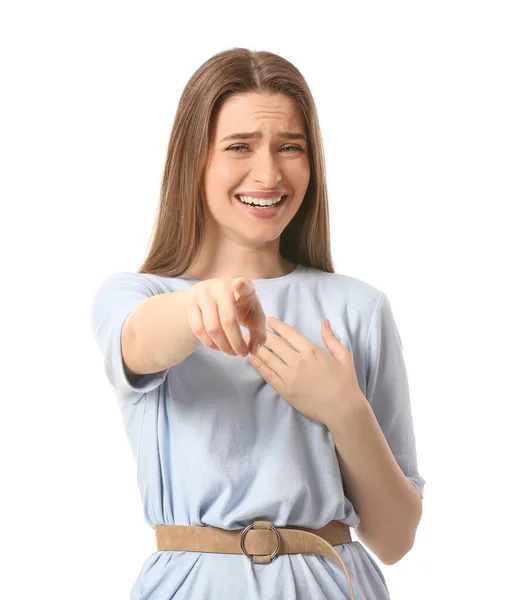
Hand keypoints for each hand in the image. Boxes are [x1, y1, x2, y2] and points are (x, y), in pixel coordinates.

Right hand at [186, 277, 266, 356]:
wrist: (215, 296)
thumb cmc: (241, 307)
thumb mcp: (254, 316)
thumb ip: (259, 333)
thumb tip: (252, 351)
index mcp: (243, 286)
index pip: (242, 284)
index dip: (241, 285)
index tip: (240, 284)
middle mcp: (221, 286)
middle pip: (228, 320)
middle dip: (236, 342)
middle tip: (242, 354)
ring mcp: (203, 292)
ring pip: (212, 327)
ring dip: (223, 346)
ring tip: (231, 352)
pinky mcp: (190, 302)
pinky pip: (198, 329)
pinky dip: (210, 343)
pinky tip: (218, 347)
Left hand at [245, 317, 365, 427]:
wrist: (342, 409)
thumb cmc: (345, 382)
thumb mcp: (343, 356)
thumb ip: (331, 338)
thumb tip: (324, 322)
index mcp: (311, 351)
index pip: (289, 334)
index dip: (277, 326)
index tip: (269, 320)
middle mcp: (297, 361)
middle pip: (275, 343)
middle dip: (264, 335)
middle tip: (254, 330)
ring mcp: (289, 376)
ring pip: (269, 357)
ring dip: (258, 347)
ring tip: (250, 341)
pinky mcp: (284, 390)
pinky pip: (267, 374)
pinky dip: (258, 364)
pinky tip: (252, 358)